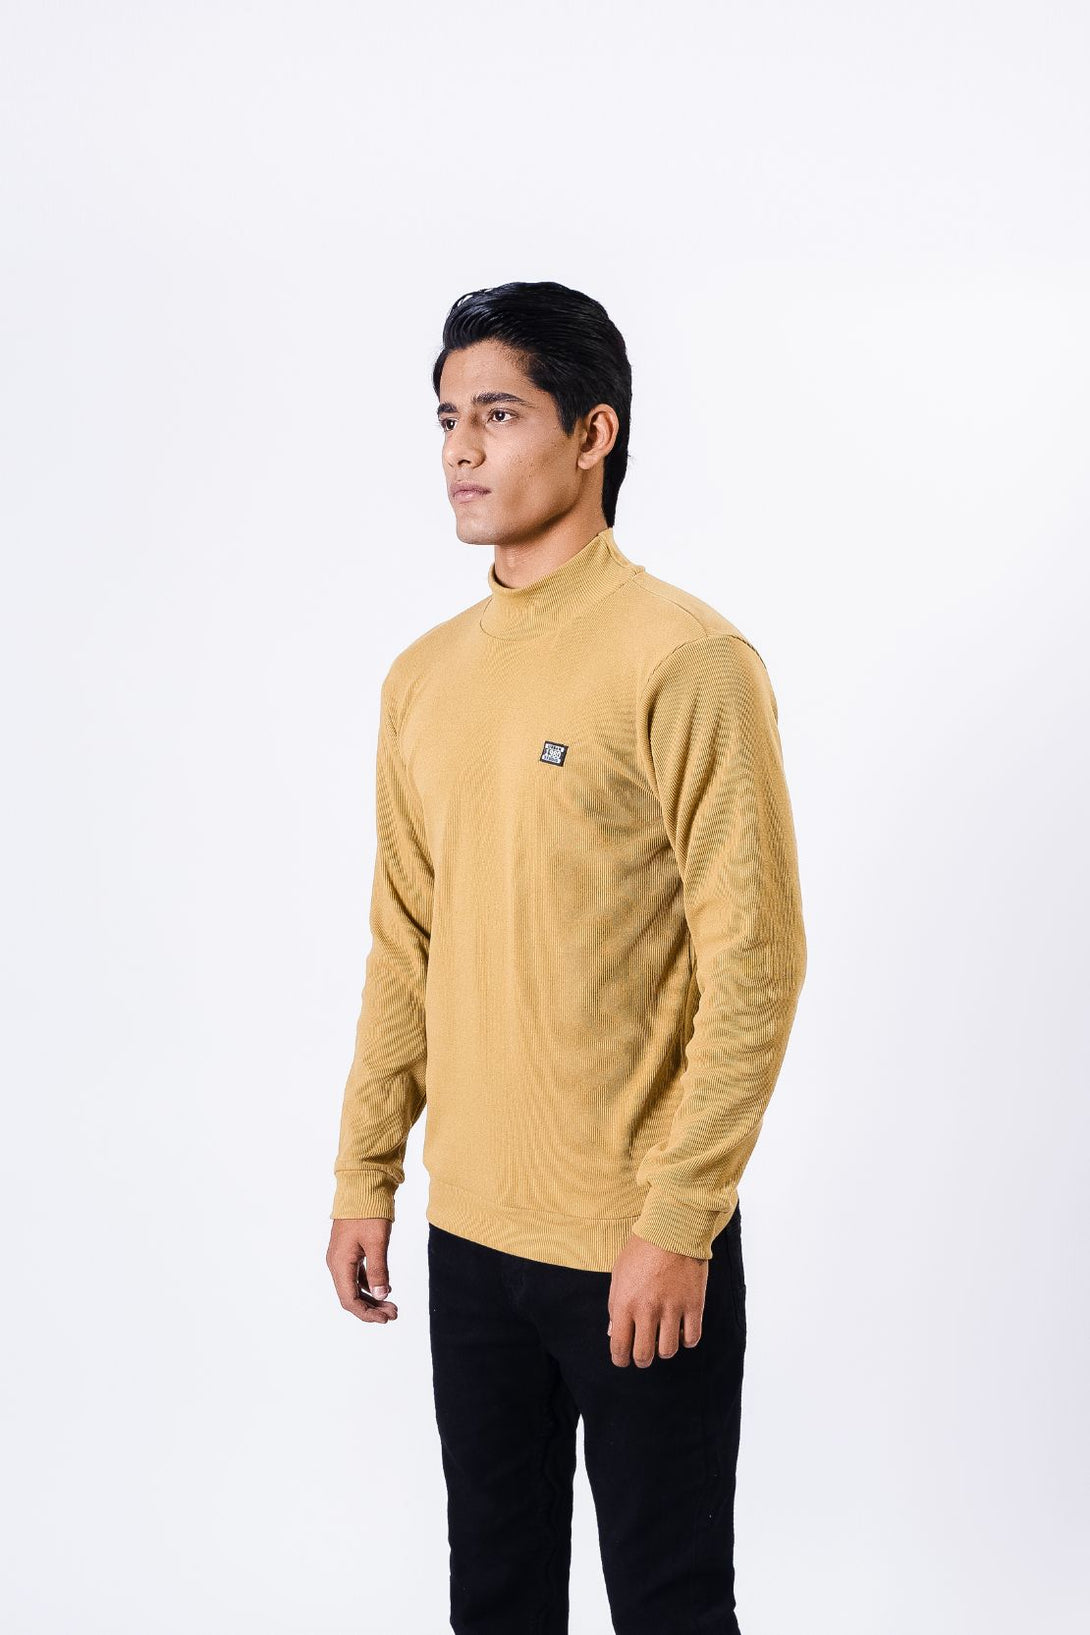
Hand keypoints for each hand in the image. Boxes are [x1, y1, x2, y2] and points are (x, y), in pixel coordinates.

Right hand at [327, 1218, 398, 1323]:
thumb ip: (378, 1271)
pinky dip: (369, 1284)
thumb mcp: (377, 1242)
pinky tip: (384, 1287)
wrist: (362, 1186)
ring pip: (353, 1287)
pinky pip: (356, 1275)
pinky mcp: (348, 1251)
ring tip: (391, 1305)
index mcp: (339, 1263)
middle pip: (350, 1296)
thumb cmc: (368, 1211)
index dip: (367, 1314)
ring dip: (371, 1298)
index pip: (350, 1300)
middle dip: (371, 1308)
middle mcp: (336, 1263)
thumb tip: (382, 1295)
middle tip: (393, 1313)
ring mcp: (341, 1257)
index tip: (386, 1318)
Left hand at [607, 1230, 707, 1366]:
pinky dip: (686, 1340)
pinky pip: (691, 1338)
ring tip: (663, 1339)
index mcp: (624, 1302)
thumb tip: (613, 1333)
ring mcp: (672, 1308)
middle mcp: (647, 1309)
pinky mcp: (694, 1304)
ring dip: (664, 1350)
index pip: (619, 1347)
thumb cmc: (641, 1249)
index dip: (620, 1359)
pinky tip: (681, 1330)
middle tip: (643, 1354)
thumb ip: (614, 1306)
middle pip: (644, 1355)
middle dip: (641, 1360)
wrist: (673, 1227)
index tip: (623, 1359)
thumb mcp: (619, 1274)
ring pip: (668, 1351)